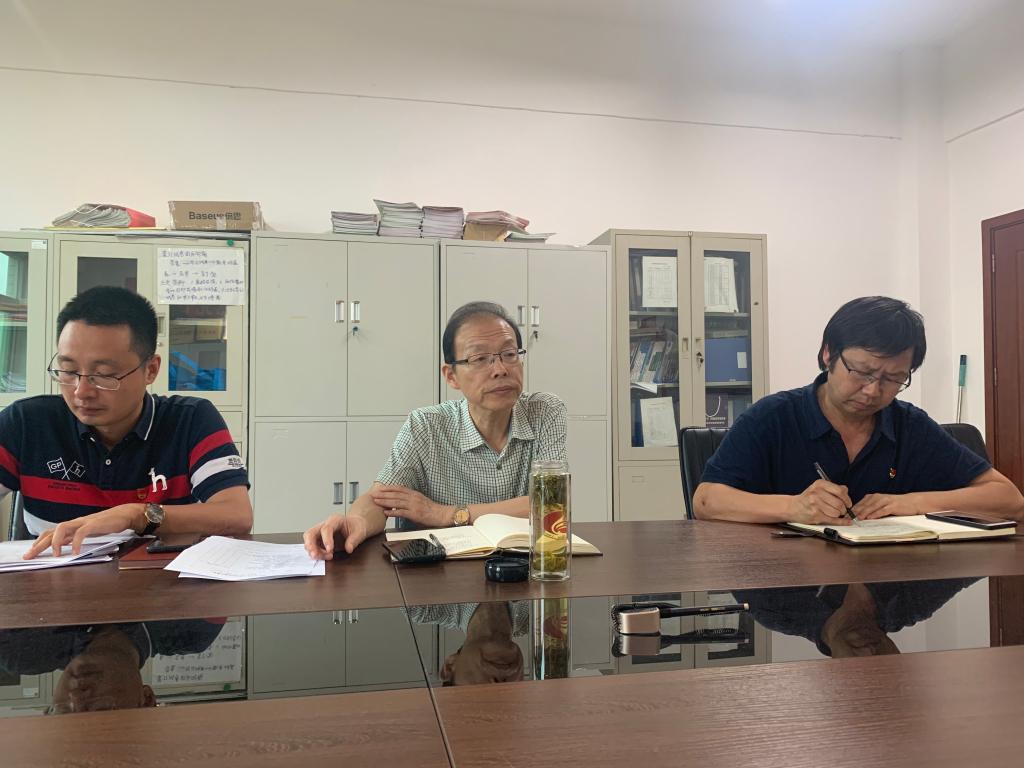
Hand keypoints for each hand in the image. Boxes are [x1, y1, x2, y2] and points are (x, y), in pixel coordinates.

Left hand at [23, 504, 144, 559]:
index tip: (30, 553)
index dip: (38, 542)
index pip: (50, 532)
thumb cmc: (108, 524)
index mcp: (73, 526)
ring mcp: (84, 522)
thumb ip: (75, 537)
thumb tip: (63, 546)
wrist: (125, 514)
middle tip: (29, 556)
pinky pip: (81, 532)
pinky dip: (76, 543)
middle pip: (52, 531)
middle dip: (39, 544)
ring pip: (62, 528)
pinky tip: (75, 552)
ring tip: (55, 554)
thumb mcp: (88, 532)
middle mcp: (75, 523)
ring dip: (56, 542)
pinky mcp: (94, 524)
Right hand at [303, 514, 368, 559]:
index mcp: (335, 520)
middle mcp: (324, 524)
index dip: (326, 540)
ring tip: (326, 557)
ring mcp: (320, 532)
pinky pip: (312, 547)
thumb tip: (348, 549)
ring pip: (309, 541)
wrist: (356, 525)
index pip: (326, 528)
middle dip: (310, 545)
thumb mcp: (360, 532)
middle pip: (310, 533)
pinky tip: (324, 557)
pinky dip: (316, 553)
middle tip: (315, 555)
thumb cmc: (356, 526)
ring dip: (314, 551)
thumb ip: (354, 540)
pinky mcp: (319, 540)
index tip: (329, 550)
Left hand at [369, 485, 449, 527]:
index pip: (399, 488)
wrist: (442, 514)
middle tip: (374, 494)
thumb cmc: (432, 510)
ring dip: (385, 501)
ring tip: (376, 501)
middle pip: (395, 494)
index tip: (380, 488)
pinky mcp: (415, 514)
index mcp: (414, 494)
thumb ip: (411, 500)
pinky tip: (386, 512)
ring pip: (397, 502)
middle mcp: (413, 498)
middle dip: (383, 494)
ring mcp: (414, 506)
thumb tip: (402, 501)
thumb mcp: (421, 500)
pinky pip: (402, 512)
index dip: (389, 488)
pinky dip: (393, 512)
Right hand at [786, 480, 853, 525]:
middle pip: (839, 503)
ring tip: (835, 513)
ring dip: (839, 515)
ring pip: (836, 512)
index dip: (847, 499)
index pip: (840, 491)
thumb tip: (846, 490)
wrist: (793, 507)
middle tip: (843, 510)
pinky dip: (841, 522)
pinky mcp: (815, 515)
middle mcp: (817, 493)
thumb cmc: (808, 498)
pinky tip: (846, 521)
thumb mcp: (818, 488)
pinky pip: (833, 520)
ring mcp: (815, 504)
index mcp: (819, 484)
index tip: (848, 503)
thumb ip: (832, 488)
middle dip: (844, 509)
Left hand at [852, 493, 919, 519]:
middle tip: (848, 518)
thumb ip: (871, 509)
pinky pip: (882, 510)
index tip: (845, 516)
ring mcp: (885, 501)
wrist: (911, 502)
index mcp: (873, 497)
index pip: (860, 503)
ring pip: (872, 507)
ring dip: (864, 512)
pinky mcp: (892, 505)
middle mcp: (878, 497)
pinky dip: (876, 514)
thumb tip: (859, 517)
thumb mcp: (881, 505)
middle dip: (856, 512)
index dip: (852, 510)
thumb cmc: (895, 505)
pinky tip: (871, 518)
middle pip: (864, 505)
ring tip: (858, 518)